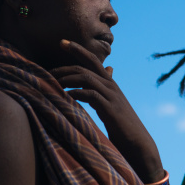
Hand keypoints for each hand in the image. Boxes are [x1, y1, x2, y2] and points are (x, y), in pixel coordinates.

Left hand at [51, 40, 163, 182]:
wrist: (138, 143)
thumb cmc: (121, 126)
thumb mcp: (110, 105)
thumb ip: (101, 93)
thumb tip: (91, 85)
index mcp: (110, 83)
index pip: (93, 60)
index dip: (77, 49)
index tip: (62, 42)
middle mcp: (111, 86)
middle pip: (87, 66)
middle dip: (66, 65)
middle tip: (47, 70)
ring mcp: (112, 96)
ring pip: (87, 78)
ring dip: (67, 79)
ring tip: (52, 83)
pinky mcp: (110, 109)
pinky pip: (90, 95)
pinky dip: (76, 93)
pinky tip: (65, 97)